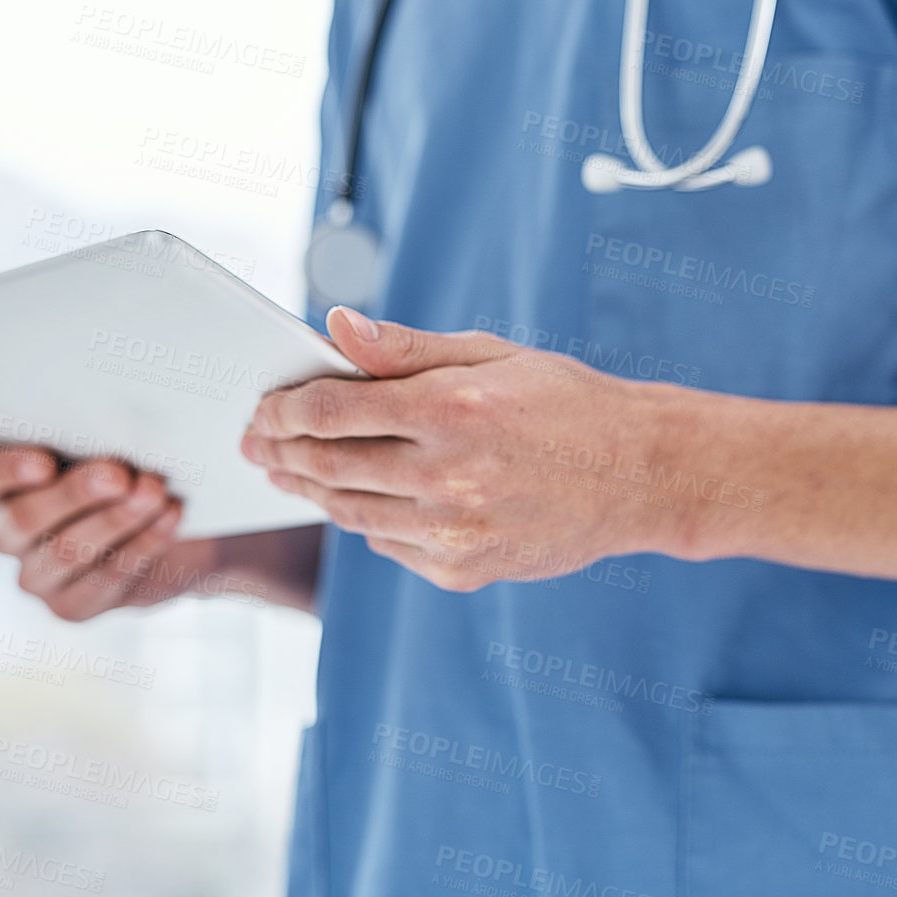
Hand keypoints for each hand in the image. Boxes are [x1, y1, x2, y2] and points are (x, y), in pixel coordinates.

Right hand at [0, 447, 212, 620]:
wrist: (168, 518)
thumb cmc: (130, 461)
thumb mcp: (113, 439)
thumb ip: (102, 430)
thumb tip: (138, 424)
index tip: (44, 462)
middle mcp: (7, 532)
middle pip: (21, 519)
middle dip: (75, 494)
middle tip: (119, 474)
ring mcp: (36, 575)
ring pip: (65, 552)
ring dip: (115, 520)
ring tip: (155, 492)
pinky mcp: (72, 606)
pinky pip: (103, 579)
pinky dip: (143, 544)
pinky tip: (169, 517)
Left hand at [239, 307, 681, 591]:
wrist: (638, 475)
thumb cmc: (564, 402)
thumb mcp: (490, 355)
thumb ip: (404, 348)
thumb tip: (333, 327)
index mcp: (453, 409)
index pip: (332, 411)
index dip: (284, 409)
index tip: (263, 408)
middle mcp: (449, 477)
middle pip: (329, 466)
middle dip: (282, 452)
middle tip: (258, 444)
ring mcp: (455, 532)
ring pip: (351, 513)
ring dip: (312, 491)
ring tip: (292, 473)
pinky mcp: (464, 570)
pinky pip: (389, 546)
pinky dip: (365, 521)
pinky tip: (357, 501)